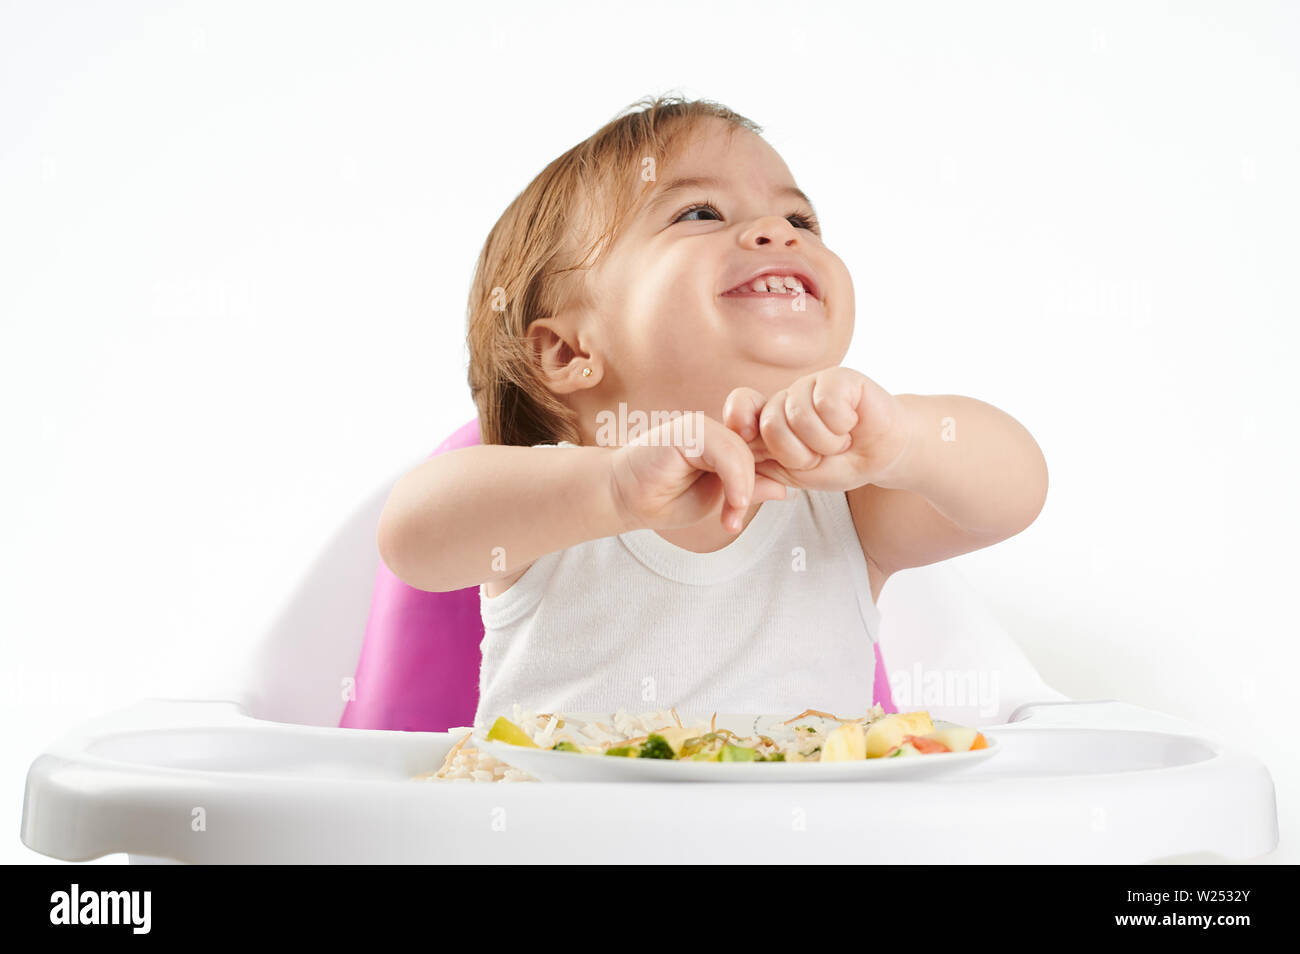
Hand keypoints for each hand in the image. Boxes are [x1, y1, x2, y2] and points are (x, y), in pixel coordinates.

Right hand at [608, 412, 789, 533]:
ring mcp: (703, 426)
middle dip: (759, 484)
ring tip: (730, 516)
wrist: (623, 499)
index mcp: (727, 443)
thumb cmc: (665, 498)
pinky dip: (736, 480)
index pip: (766, 448)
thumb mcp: (717, 500)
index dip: (774, 472)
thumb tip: (784, 488)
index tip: (762, 503)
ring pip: (746, 452)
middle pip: (763, 449)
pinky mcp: (689, 430)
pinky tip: (731, 504)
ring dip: (744, 489)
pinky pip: (728, 451)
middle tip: (736, 518)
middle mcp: (718, 429)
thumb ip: (747, 490)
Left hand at [722, 367, 912, 492]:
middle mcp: (786, 398)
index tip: (745, 434)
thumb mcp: (795, 474)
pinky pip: (826, 402)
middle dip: (799, 454)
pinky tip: (853, 422)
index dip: (739, 418)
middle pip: (770, 423)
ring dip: (825, 443)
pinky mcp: (838, 377)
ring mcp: (811, 385)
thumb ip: (763, 464)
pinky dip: (842, 424)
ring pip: (799, 415)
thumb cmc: (838, 463)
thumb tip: (736, 454)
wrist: (883, 457)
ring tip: (840, 441)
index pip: (740, 406)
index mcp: (769, 420)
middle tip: (820, 455)